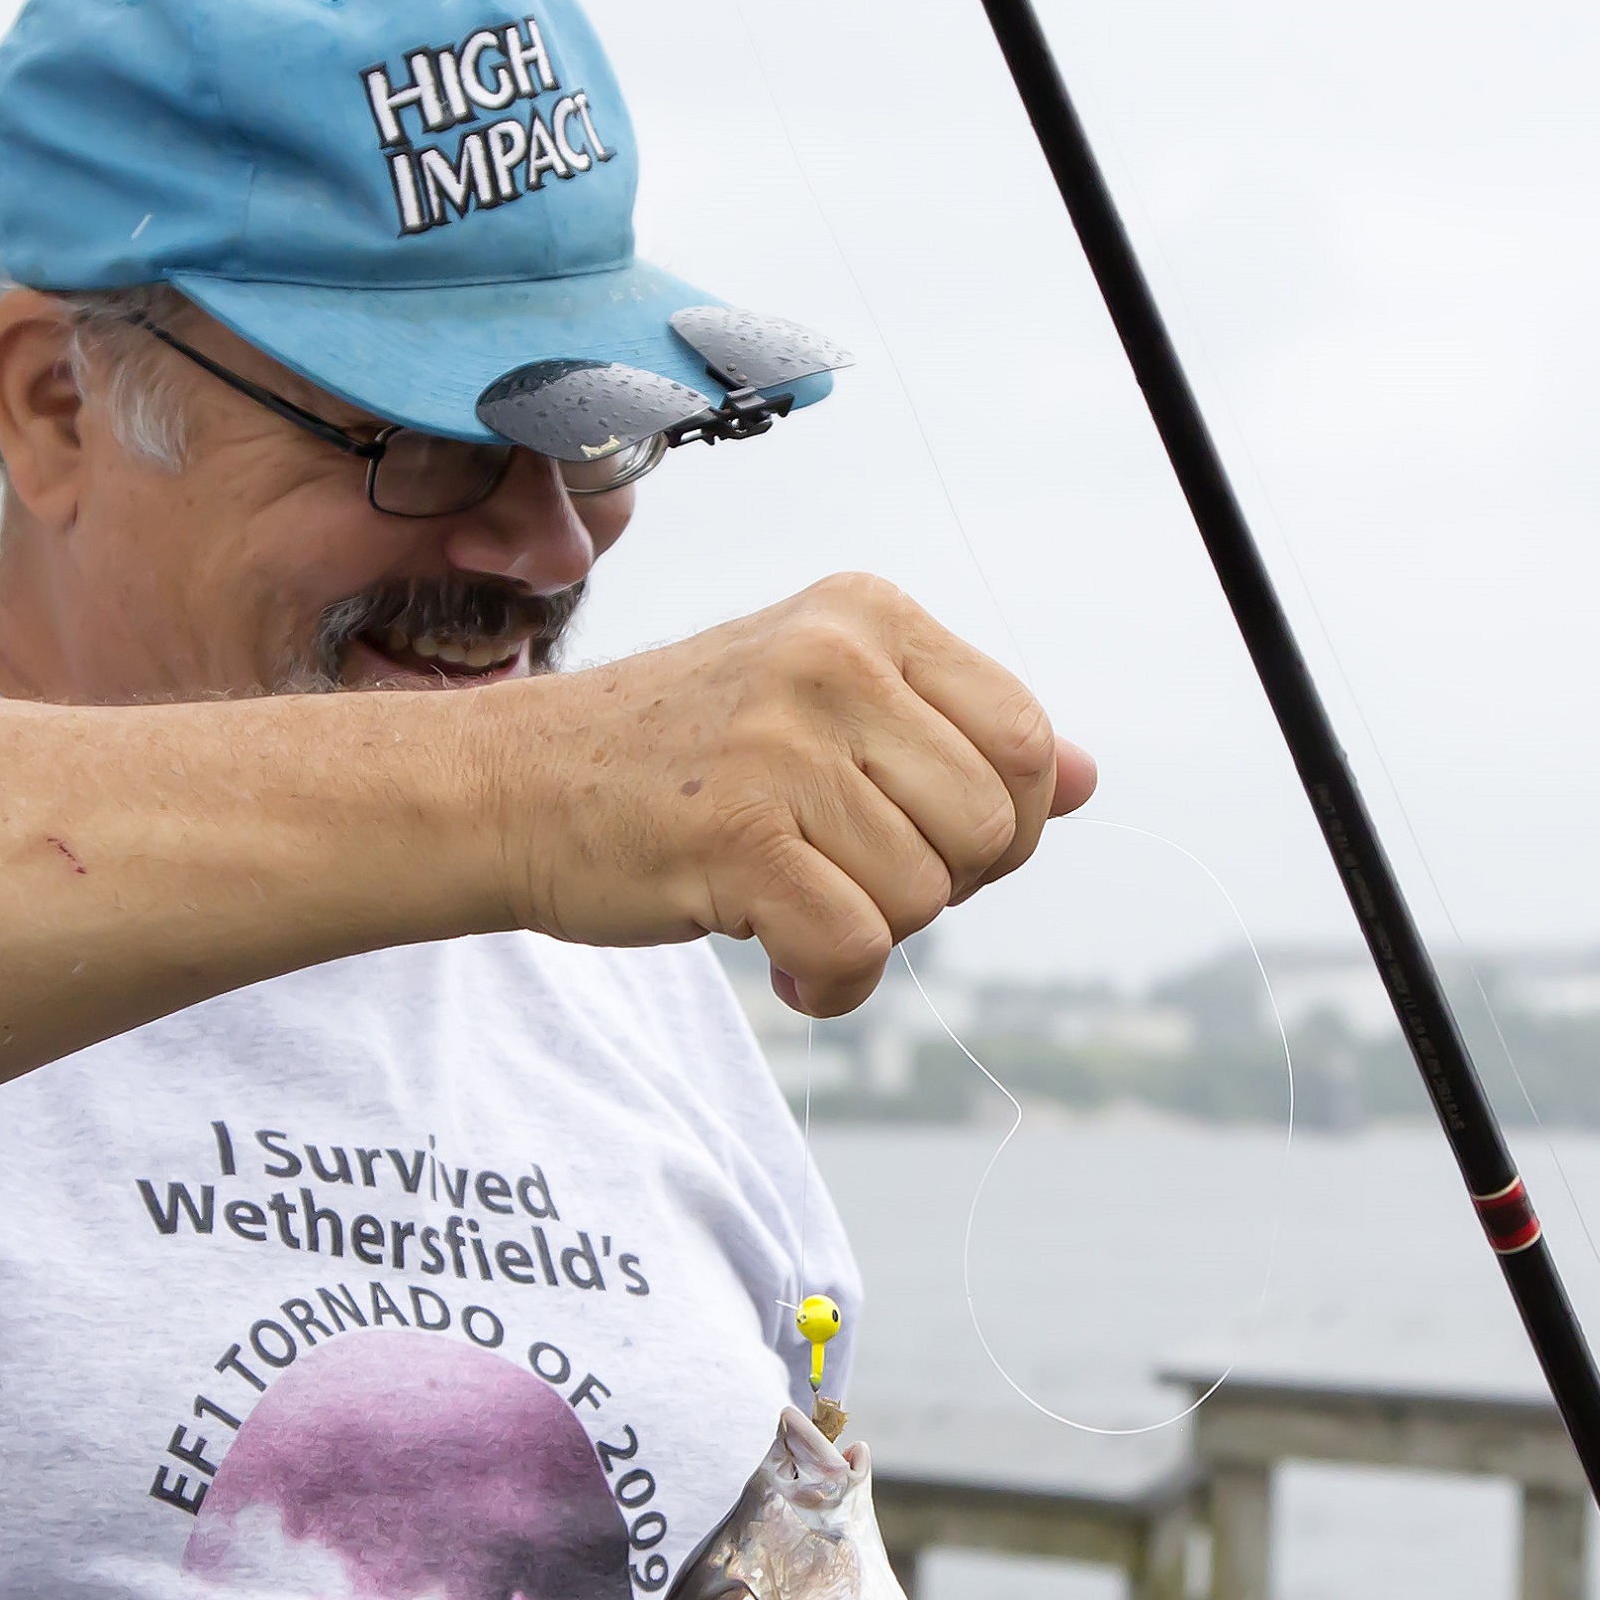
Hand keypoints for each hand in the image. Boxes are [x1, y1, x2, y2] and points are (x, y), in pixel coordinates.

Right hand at [487, 574, 1097, 1012]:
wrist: (510, 787)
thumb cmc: (681, 759)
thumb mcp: (826, 711)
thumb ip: (954, 738)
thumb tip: (1089, 777)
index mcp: (869, 615)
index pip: (1026, 742)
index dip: (997, 823)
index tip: (910, 833)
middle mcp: (834, 660)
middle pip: (994, 830)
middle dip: (940, 886)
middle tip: (846, 875)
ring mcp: (783, 744)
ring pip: (927, 899)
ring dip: (870, 936)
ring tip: (791, 903)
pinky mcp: (737, 835)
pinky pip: (857, 951)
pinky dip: (828, 984)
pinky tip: (777, 960)